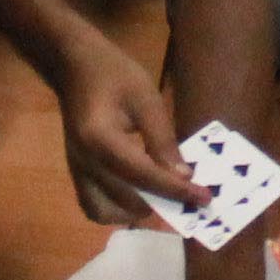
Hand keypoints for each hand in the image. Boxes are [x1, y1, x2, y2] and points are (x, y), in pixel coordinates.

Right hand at [58, 52, 195, 226]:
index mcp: (99, 139)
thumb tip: (183, 176)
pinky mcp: (76, 173)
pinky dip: (117, 209)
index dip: (175, 189)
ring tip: (161, 197)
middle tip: (188, 197)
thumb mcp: (146, 97)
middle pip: (125, 198)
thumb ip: (163, 138)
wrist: (75, 68)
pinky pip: (94, 206)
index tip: (204, 197)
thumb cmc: (114, 74)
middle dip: (160, 202)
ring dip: (135, 212)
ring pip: (104, 212)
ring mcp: (75, 170)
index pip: (142, 174)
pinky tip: (139, 196)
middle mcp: (83, 162)